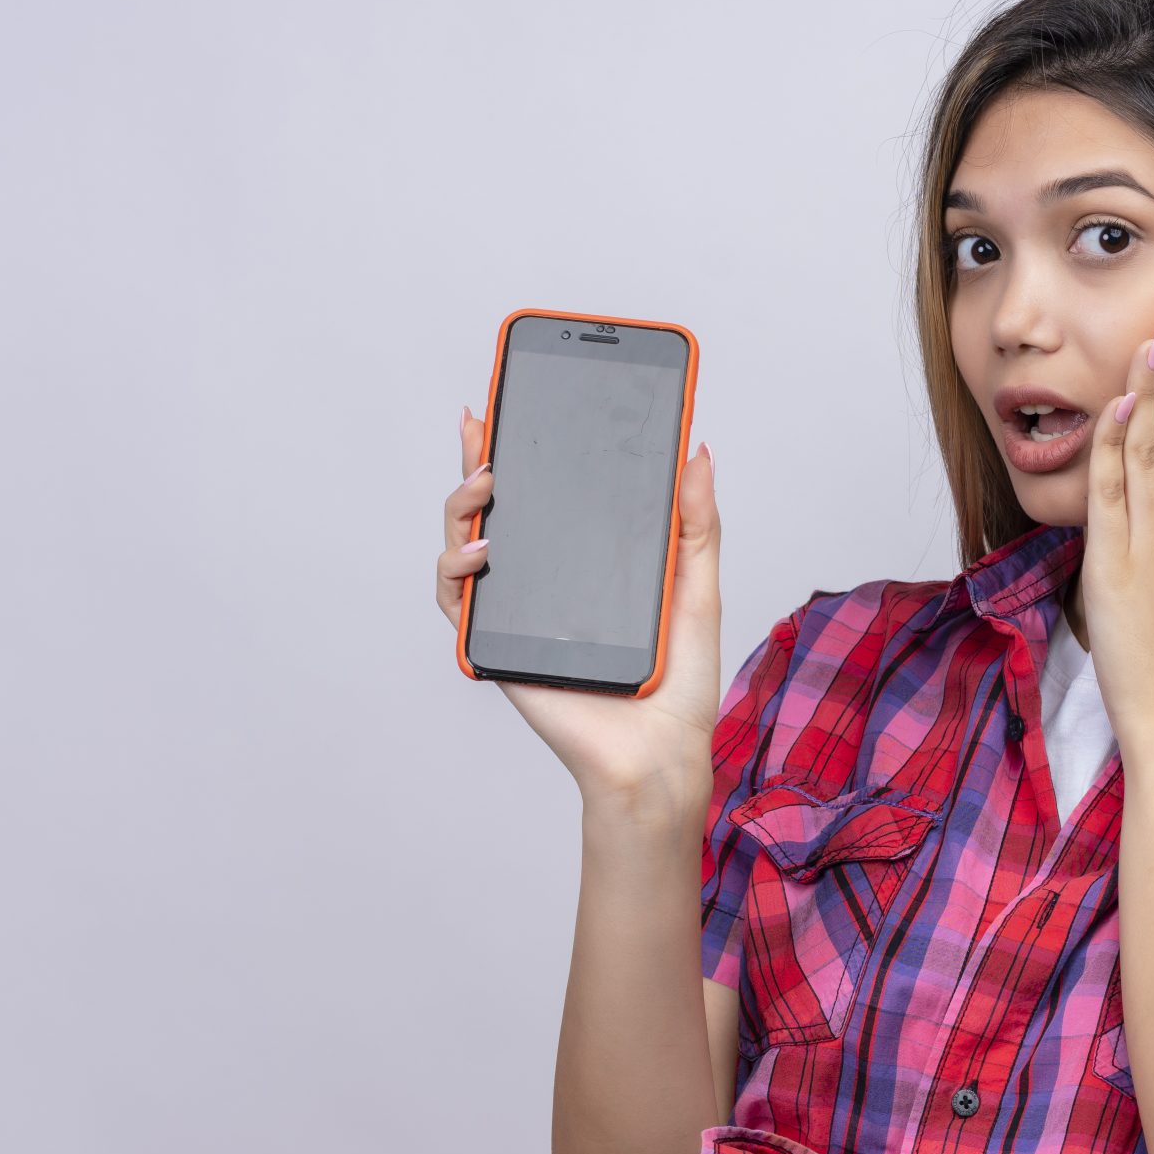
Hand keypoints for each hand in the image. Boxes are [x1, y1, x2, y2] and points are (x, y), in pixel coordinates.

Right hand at [437, 406, 724, 816]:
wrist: (659, 754)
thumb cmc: (678, 685)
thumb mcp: (697, 587)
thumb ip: (696, 521)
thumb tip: (698, 450)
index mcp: (587, 563)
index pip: (547, 492)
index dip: (524, 445)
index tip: (516, 398)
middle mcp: (544, 582)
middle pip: (493, 508)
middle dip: (478, 461)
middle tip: (488, 431)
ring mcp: (515, 611)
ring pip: (462, 543)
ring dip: (462, 505)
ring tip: (487, 486)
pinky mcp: (496, 645)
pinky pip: (454, 600)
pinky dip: (454, 568)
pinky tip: (480, 551)